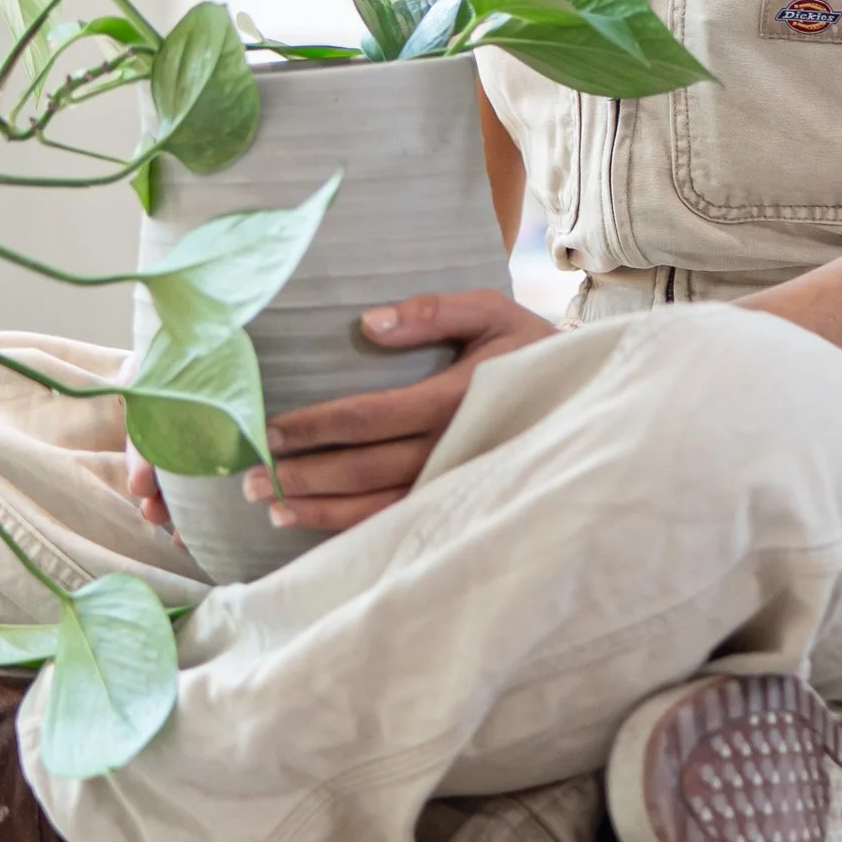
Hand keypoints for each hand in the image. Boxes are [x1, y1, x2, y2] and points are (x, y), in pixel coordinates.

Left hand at [125, 286, 558, 538]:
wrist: (591, 401)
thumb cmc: (531, 350)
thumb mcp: (494, 312)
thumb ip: (435, 311)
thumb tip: (371, 323)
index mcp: (457, 397)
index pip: (369, 417)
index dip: (316, 426)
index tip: (270, 428)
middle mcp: (454, 448)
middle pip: (363, 467)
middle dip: (303, 472)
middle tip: (250, 474)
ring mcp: (458, 484)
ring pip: (378, 507)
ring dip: (321, 509)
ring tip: (271, 506)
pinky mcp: (462, 506)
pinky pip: (401, 524)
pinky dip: (356, 530)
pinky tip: (319, 528)